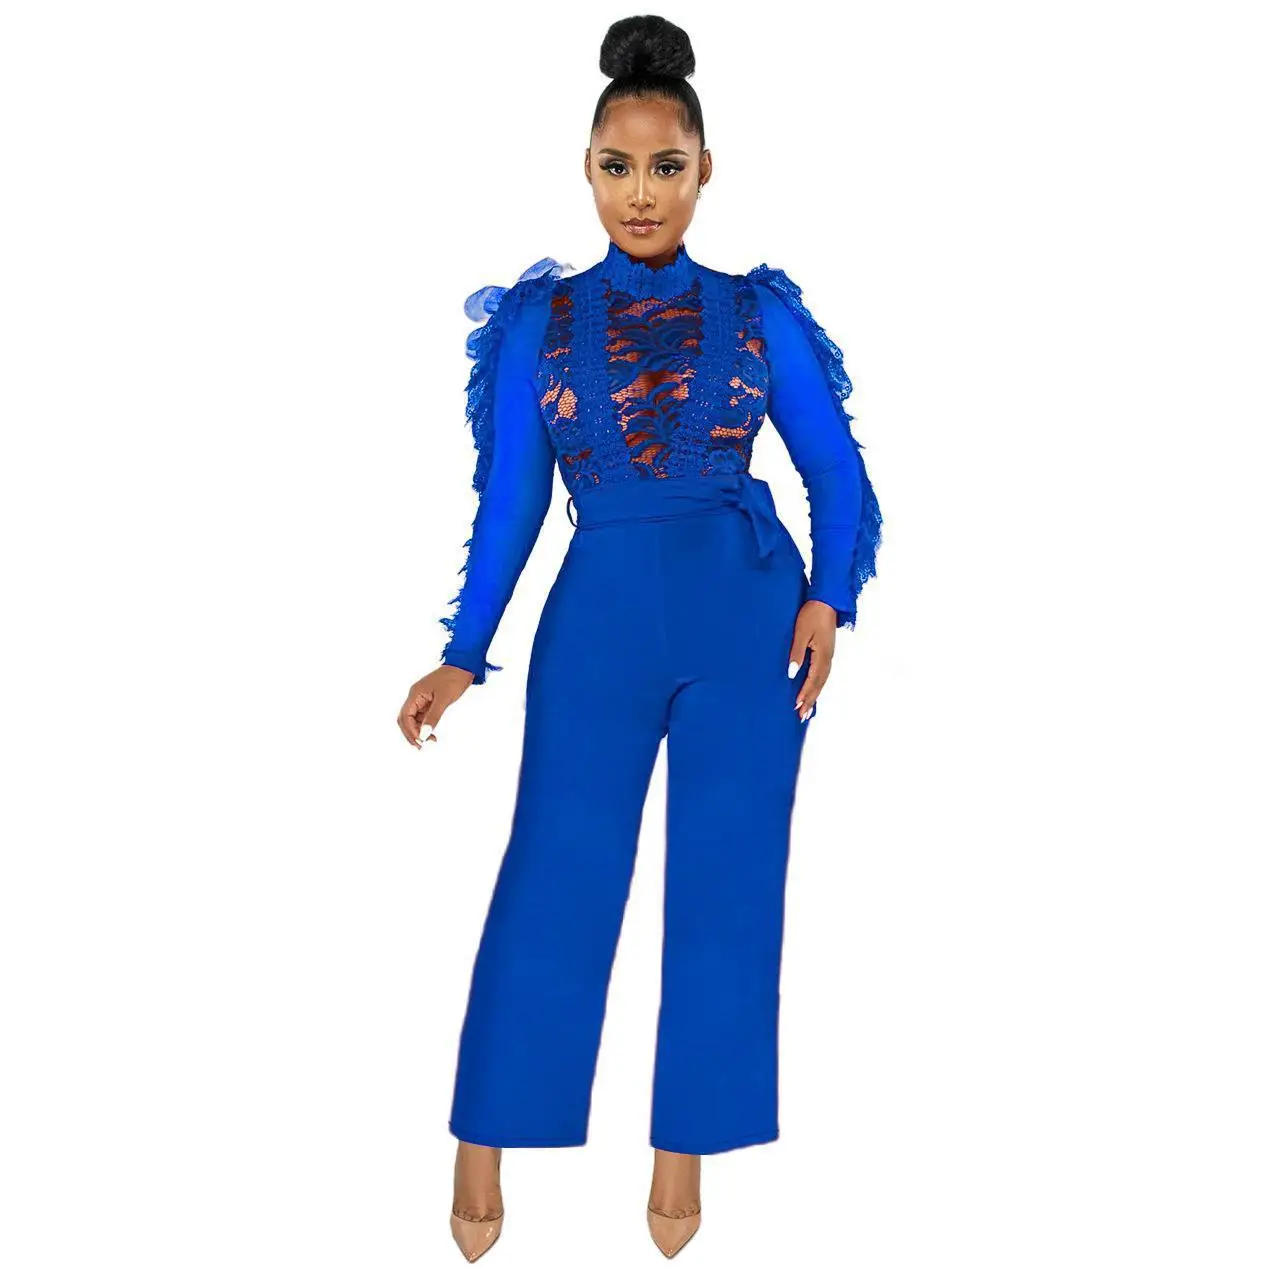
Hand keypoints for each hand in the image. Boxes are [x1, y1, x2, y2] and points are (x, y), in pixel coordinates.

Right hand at [397, 665, 475, 748]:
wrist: (464, 666)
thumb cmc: (454, 678)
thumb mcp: (444, 699)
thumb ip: (433, 717)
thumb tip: (424, 734)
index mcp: (415, 694)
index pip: (405, 716)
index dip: (410, 731)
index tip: (421, 741)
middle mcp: (415, 696)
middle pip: (405, 719)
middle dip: (411, 733)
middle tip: (421, 746)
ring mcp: (421, 699)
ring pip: (413, 719)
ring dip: (418, 731)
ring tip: (428, 742)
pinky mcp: (429, 701)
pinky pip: (422, 717)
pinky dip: (424, 727)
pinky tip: (431, 734)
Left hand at [788, 600, 835, 720]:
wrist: (826, 600)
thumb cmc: (812, 614)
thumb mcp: (801, 634)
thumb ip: (797, 654)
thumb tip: (792, 674)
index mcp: (823, 655)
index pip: (813, 680)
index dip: (805, 694)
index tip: (797, 706)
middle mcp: (828, 658)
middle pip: (819, 684)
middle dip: (810, 700)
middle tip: (802, 716)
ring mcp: (829, 655)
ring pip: (822, 681)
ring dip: (814, 695)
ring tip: (807, 709)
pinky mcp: (827, 652)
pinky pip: (823, 674)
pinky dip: (818, 685)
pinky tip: (813, 690)